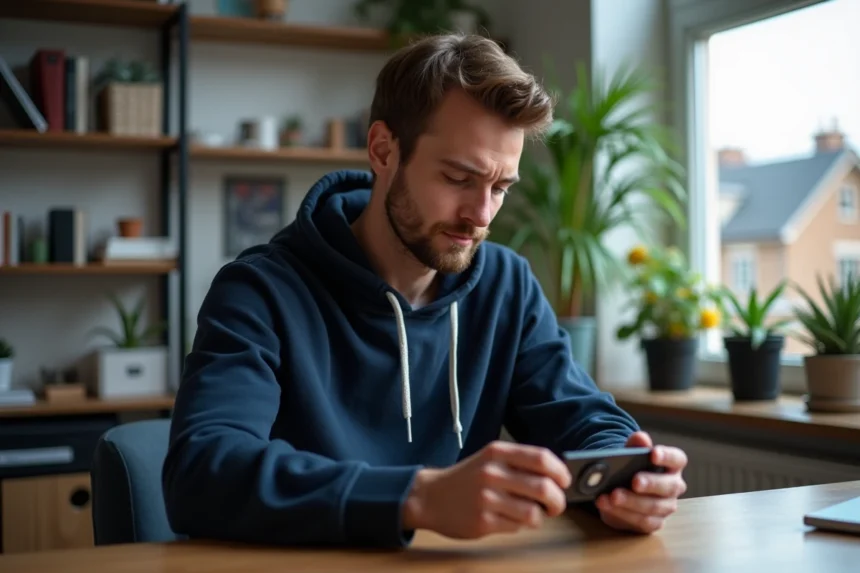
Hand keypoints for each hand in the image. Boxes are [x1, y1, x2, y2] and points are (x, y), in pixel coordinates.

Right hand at [402, 441, 571, 538]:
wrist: (431, 497)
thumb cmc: (468, 478)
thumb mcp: (490, 459)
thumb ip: (519, 463)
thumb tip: (557, 476)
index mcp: (497, 453)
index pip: (541, 458)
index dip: (560, 471)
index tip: (564, 481)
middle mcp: (492, 473)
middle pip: (544, 488)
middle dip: (558, 501)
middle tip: (556, 505)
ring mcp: (487, 499)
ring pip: (534, 513)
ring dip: (540, 517)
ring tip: (532, 514)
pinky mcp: (483, 522)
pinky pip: (518, 527)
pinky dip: (521, 525)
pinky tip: (511, 519)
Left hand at [596, 431, 687, 533]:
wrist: (620, 489)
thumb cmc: (630, 468)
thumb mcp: (630, 454)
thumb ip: (635, 445)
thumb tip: (640, 437)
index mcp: (672, 466)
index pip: (677, 459)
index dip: (667, 456)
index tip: (653, 453)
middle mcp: (673, 487)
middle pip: (668, 486)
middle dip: (650, 483)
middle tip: (634, 481)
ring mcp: (665, 507)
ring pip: (653, 506)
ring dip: (631, 502)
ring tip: (612, 496)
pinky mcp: (653, 523)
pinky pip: (640, 521)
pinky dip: (621, 513)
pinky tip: (606, 504)